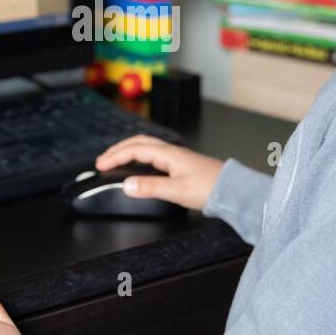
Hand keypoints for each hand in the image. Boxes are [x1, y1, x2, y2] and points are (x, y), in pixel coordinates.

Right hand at [94, 134, 224, 210]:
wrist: (234, 191)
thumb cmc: (211, 189)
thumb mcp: (177, 191)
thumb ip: (150, 187)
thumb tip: (126, 185)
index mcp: (169, 154)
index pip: (135, 149)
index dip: (115, 156)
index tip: (101, 165)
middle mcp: (172, 152)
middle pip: (139, 142)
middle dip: (118, 149)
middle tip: (103, 160)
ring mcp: (178, 156)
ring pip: (147, 146)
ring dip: (129, 151)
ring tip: (116, 160)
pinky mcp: (182, 164)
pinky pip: (155, 154)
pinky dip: (140, 156)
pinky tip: (140, 166)